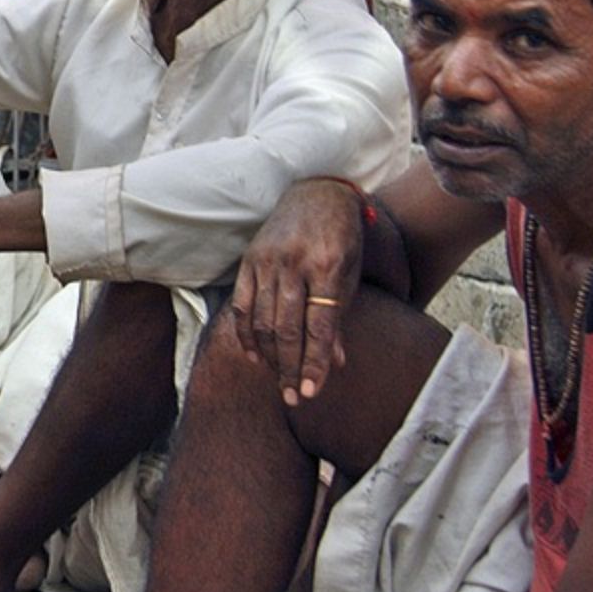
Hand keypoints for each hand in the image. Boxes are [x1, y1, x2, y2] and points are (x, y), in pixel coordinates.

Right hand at [230, 178, 367, 406]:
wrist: (317, 193)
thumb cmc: (341, 238)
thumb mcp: (349, 275)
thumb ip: (338, 318)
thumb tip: (336, 363)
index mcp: (326, 267)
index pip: (319, 327)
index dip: (315, 362)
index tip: (312, 392)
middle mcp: (294, 264)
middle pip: (287, 328)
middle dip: (289, 367)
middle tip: (292, 398)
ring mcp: (267, 261)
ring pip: (263, 320)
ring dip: (269, 356)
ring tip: (277, 380)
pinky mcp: (250, 259)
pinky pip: (243, 303)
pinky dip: (246, 332)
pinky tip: (253, 354)